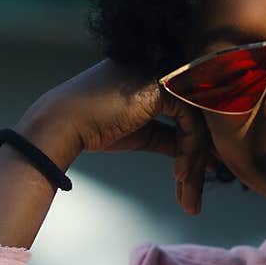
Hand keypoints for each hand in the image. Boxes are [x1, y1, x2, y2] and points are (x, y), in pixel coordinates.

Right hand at [19, 59, 214, 214]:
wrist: (63, 124)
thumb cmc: (93, 129)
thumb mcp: (140, 134)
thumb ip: (167, 137)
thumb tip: (193, 156)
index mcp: (155, 78)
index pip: (189, 110)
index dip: (198, 144)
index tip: (202, 173)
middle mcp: (161, 69)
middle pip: (196, 116)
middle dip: (202, 157)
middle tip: (198, 195)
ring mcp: (161, 73)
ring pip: (196, 121)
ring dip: (195, 162)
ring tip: (188, 195)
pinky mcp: (160, 85)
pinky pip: (190, 120)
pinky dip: (189, 151)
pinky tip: (179, 175)